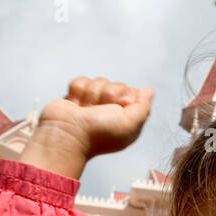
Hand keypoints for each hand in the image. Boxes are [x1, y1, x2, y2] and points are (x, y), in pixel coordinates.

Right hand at [24, 77, 154, 178]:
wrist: (66, 134)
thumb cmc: (98, 133)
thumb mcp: (130, 123)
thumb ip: (143, 107)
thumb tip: (149, 91)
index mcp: (126, 118)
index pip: (133, 92)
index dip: (126, 97)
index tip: (120, 107)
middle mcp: (111, 110)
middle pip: (116, 85)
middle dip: (107, 96)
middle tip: (98, 111)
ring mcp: (93, 103)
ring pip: (99, 81)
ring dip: (91, 95)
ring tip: (85, 110)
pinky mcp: (77, 96)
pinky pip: (82, 81)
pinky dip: (78, 91)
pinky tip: (76, 105)